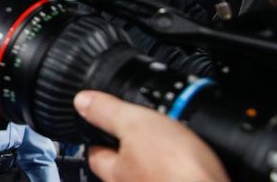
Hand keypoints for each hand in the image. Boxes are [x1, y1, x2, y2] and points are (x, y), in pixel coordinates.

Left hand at [74, 90, 227, 181]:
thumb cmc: (179, 173)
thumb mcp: (136, 125)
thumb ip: (108, 113)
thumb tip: (82, 101)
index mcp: (117, 171)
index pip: (96, 153)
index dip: (97, 136)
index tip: (98, 125)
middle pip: (123, 165)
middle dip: (131, 148)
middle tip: (142, 129)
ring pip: (150, 170)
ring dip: (158, 157)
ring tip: (170, 140)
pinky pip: (177, 175)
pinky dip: (182, 167)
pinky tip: (194, 159)